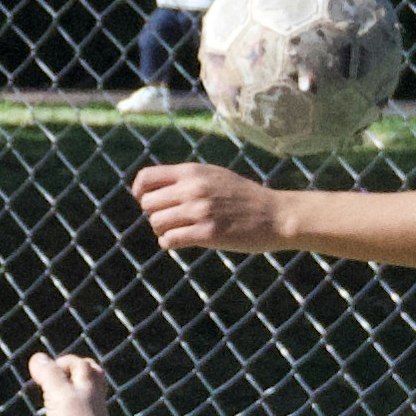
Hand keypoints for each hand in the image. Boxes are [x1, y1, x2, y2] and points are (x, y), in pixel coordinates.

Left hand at [130, 159, 287, 252]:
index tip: (147, 201)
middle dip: (154, 213)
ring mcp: (200, 211)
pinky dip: (169, 243)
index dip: (140, 192)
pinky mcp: (208, 233)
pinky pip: (170, 240)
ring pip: (157, 223)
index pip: (146, 178)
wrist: (275, 215)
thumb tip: (152, 190)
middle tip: (169, 219)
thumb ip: (186, 180)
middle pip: (148, 203)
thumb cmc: (243, 197)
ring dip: (162, 230)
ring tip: (177, 231)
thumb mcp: (214, 176)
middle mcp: (193, 189)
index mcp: (193, 172)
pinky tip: (180, 242)